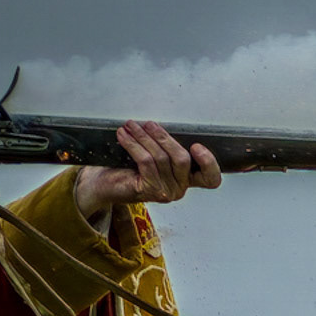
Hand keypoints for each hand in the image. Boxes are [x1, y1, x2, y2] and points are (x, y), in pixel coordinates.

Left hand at [73, 120, 220, 216]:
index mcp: (187, 179)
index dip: (209, 163)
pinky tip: (123, 135)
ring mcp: (166, 191)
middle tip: (148, 124)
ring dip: (143, 137)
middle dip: (164, 137)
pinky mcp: (149, 190)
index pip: (210, 179)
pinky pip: (146, 162)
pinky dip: (133, 145)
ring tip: (131, 125)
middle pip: (182, 160)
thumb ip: (165, 146)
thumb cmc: (127, 168)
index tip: (196, 146)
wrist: (104, 184)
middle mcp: (180, 188)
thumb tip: (161, 125)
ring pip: (161, 158)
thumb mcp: (153, 155)